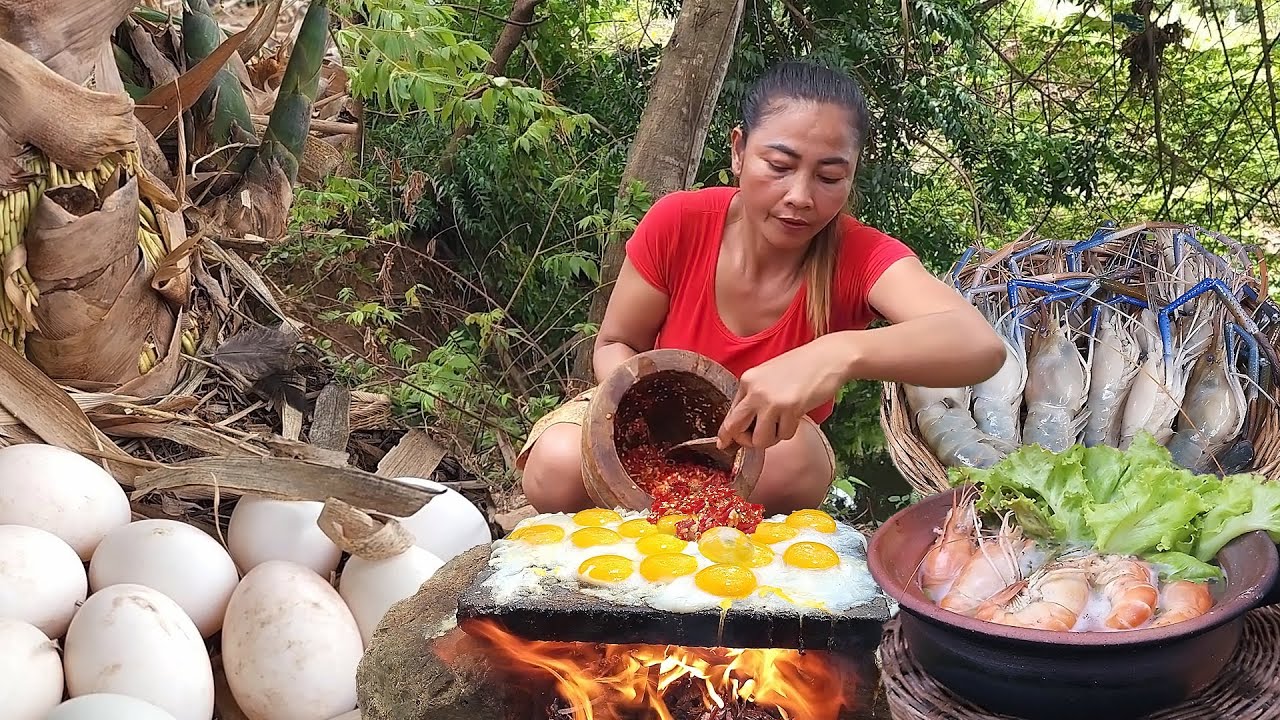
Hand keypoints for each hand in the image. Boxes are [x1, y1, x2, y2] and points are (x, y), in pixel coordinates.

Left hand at [716, 336, 850, 449]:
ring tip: (782, 425)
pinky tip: (796, 416)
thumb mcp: (768, 376)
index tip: (725, 443)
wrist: (826, 357)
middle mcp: (755, 390)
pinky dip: (789, 431)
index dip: (728, 432)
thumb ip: (754, 396)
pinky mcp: (790, 409)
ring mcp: (771, 400)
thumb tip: (744, 424)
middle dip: (743, 441)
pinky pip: (783, 435)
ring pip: (759, 439)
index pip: (730, 413)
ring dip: (771, 439)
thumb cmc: (801, 366)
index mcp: (747, 380)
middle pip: (735, 428)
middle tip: (753, 442)